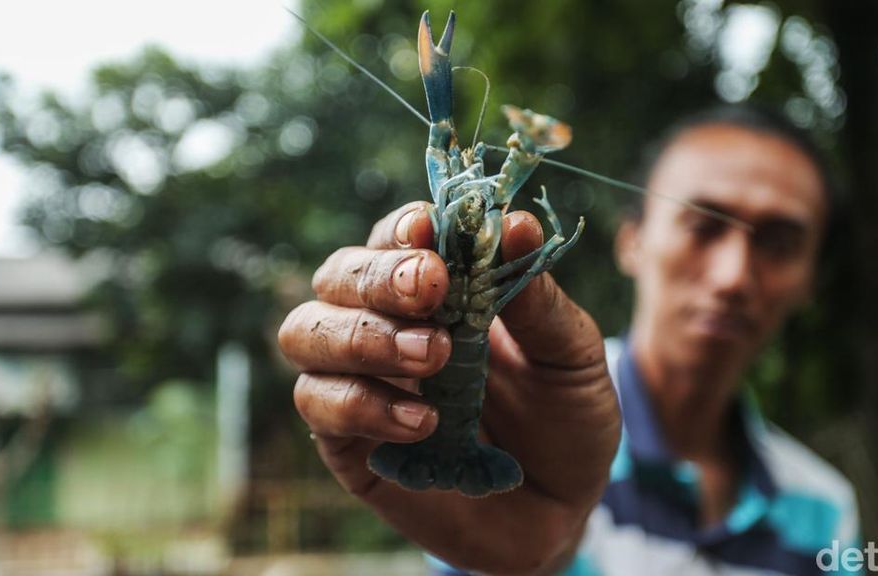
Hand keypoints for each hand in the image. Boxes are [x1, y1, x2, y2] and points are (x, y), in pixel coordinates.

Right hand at [278, 201, 620, 574]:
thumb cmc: (564, 420)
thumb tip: (516, 224)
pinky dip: (363, 404)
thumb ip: (539, 299)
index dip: (403, 228)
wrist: (560, 510)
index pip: (398, 238)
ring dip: (361, 335)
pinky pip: (318, 404)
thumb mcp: (572, 357)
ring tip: (434, 357)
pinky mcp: (346, 440)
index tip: (429, 229)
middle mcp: (388, 325)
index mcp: (441, 292)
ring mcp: (360, 380)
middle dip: (377, 276)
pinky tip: (423, 422)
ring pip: (305, 330)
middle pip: (338, 274)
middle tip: (431, 289)